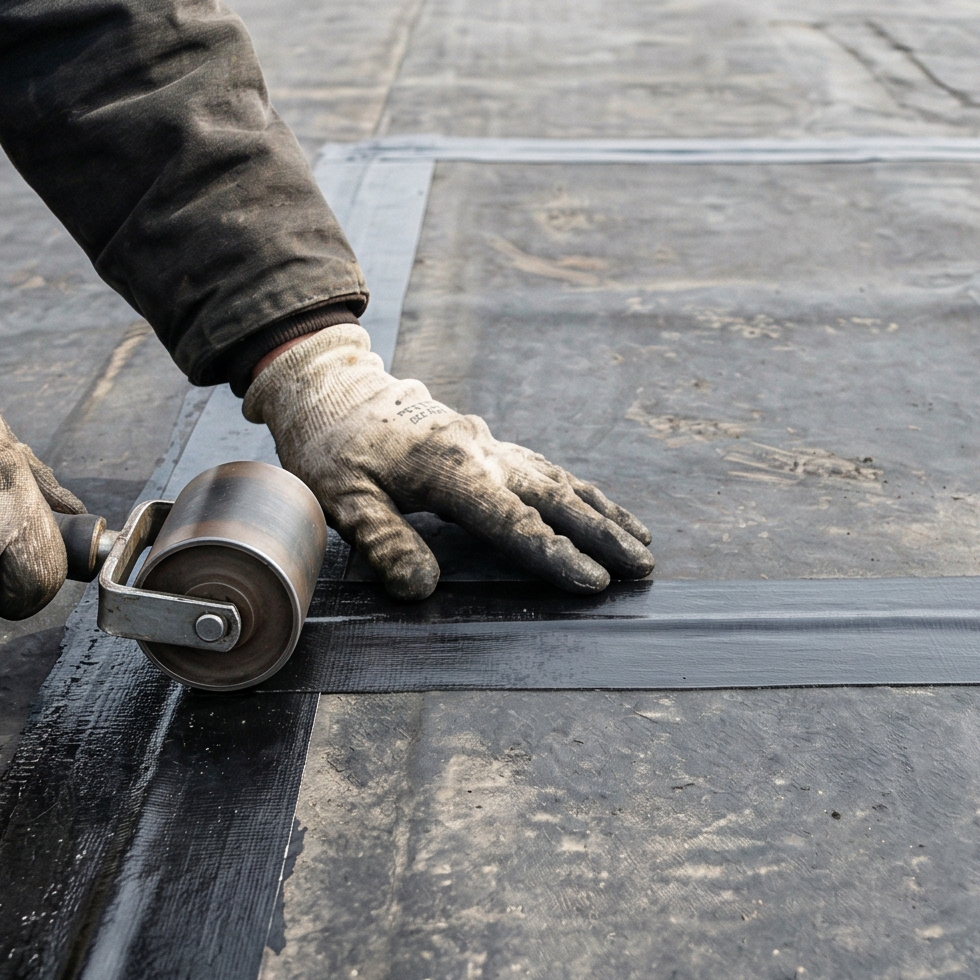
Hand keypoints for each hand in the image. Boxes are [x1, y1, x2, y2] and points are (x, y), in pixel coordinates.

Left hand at [244, 325, 651, 599]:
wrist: (336, 393)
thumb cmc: (334, 452)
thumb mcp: (340, 500)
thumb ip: (382, 541)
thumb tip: (422, 587)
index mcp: (449, 468)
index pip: (512, 521)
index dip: (555, 555)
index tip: (593, 583)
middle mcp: (482, 452)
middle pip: (555, 498)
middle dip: (603, 535)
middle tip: (644, 568)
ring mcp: (492, 445)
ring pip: (561, 481)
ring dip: (605, 514)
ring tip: (644, 543)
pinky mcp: (491, 445)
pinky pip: (548, 469)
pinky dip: (583, 492)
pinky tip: (603, 510)